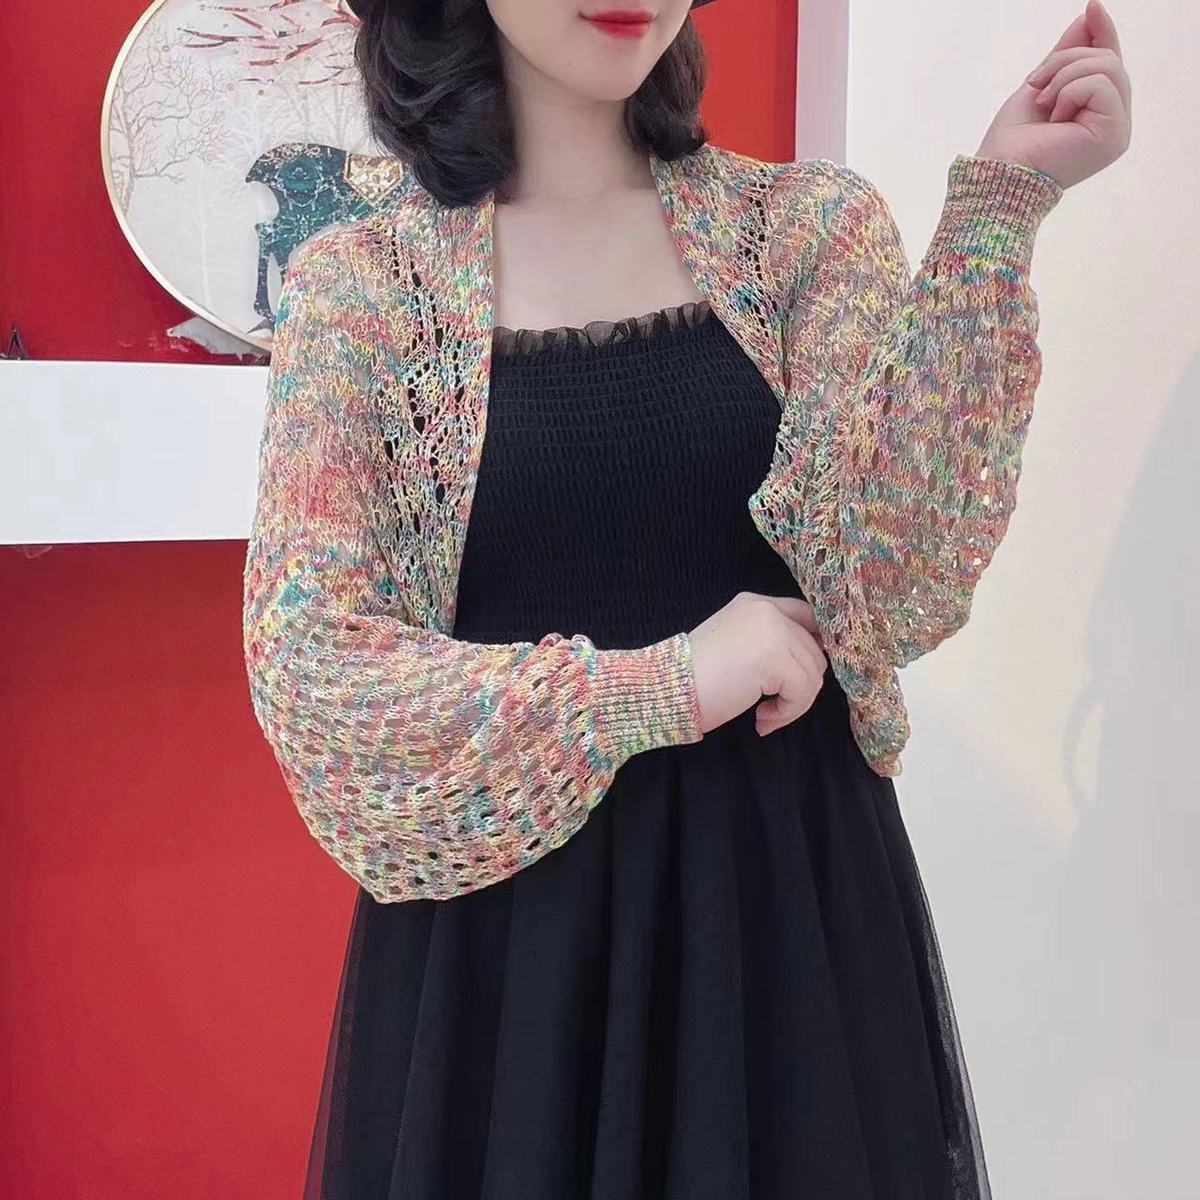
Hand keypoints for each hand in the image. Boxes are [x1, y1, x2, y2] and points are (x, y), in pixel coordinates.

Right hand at [687, 591, 828, 737]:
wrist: (667, 688)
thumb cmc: (696, 677)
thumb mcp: (737, 646)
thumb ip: (770, 643)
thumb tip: (813, 660)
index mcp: (756, 604)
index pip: (808, 616)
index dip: (814, 647)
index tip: (803, 675)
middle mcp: (767, 610)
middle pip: (814, 649)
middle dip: (800, 684)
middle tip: (772, 707)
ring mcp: (773, 631)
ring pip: (813, 673)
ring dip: (793, 703)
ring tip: (764, 716)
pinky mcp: (775, 658)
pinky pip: (803, 691)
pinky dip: (787, 712)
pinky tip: (761, 719)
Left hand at [975, 0, 1131, 188]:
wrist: (999, 172)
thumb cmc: (1012, 140)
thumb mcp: (1041, 83)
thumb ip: (1068, 55)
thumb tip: (1090, 16)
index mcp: (1097, 112)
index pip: (1108, 62)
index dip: (1102, 32)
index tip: (1092, 6)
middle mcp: (1113, 121)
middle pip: (1108, 59)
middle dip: (1065, 61)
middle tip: (1035, 85)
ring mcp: (1118, 130)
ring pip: (1108, 67)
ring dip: (1064, 76)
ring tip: (1043, 103)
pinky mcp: (1115, 135)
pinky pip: (1102, 84)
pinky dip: (1070, 91)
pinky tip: (1055, 116)